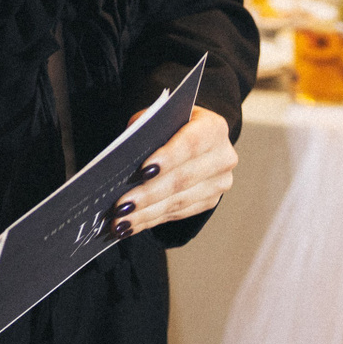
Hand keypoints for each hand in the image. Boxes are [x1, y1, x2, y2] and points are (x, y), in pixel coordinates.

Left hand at [110, 106, 236, 237]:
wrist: (192, 137)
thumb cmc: (169, 124)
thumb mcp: (158, 118)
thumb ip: (146, 131)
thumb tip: (125, 158)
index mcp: (213, 128)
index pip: (191, 143)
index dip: (168, 158)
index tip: (142, 171)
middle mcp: (223, 157)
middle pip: (182, 178)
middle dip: (148, 194)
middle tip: (120, 206)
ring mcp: (219, 183)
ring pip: (178, 201)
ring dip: (146, 214)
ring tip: (120, 221)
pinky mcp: (210, 202)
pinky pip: (177, 213)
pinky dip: (151, 220)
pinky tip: (130, 225)